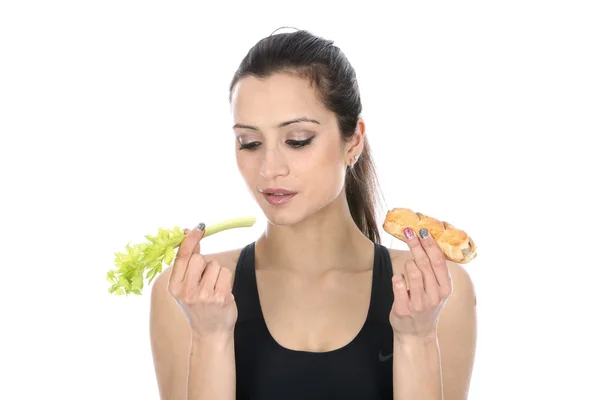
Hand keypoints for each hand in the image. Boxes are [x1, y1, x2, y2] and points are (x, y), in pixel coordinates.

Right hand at [168, 224, 237, 339]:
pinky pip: (226, 273)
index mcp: (174, 287)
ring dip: (217, 273)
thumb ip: (186, 263)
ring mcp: (204, 295)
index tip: (199, 227)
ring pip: (214, 264)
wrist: (210, 332)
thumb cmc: (198, 306)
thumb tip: (189, 232)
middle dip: (205, 263)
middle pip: (200, 258)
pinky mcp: (220, 297)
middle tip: (205, 280)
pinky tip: (222, 293)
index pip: (183, 256)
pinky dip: (226, 279)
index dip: (191, 239)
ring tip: (213, 289)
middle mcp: (187, 291)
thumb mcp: (186, 287)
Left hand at [390, 227, 452, 341]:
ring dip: (407, 265)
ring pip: (411, 271)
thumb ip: (435, 271)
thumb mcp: (438, 290)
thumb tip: (428, 241)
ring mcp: (419, 303)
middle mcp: (435, 296)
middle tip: (409, 232)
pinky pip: (397, 282)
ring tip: (408, 270)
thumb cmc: (426, 306)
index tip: (423, 231)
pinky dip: (397, 278)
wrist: (417, 334)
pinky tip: (400, 281)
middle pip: (424, 263)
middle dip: (415, 244)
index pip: (438, 261)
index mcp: (445, 289)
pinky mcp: (404, 308)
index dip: (430, 244)